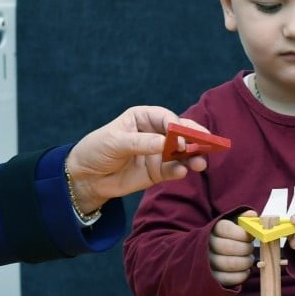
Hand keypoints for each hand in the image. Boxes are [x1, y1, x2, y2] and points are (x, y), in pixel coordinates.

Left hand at [64, 106, 209, 211]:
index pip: (166, 118)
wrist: (86, 177)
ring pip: (181, 153)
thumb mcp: (115, 143)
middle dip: (195, 137)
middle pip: (180, 133)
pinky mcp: (157, 172)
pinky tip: (185, 171)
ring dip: (193, 156)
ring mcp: (158, 153)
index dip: (176, 126)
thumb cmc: (96, 150)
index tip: (181, 138)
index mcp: (143, 117)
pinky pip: (173, 170)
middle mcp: (154, 133)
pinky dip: (181, 171)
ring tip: (200, 163)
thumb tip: (165, 144)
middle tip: (208, 143)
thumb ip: (140, 143)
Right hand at [208, 218, 254, 287]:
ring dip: (245, 262)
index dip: (242, 234)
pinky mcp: (212, 279)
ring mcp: (207, 263)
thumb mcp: (233, 225)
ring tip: (248, 259)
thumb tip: (253, 215)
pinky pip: (229, 278)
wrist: (210, 255)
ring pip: (230, 263)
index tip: (250, 237)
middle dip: (246, 249)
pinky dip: (241, 275)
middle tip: (250, 249)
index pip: (225, 229)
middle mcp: (206, 246)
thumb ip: (243, 219)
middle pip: (228, 247)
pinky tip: (244, 270)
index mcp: (212, 229)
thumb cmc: (227, 238)